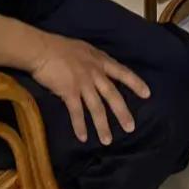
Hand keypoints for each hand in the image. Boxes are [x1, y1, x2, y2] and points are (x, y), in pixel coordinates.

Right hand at [28, 31, 150, 144]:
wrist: (41, 49)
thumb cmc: (60, 47)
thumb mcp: (84, 50)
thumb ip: (94, 61)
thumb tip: (99, 70)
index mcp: (100, 61)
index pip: (123, 72)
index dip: (136, 83)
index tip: (147, 94)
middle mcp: (95, 72)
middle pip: (113, 95)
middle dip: (122, 112)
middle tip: (131, 128)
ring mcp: (83, 82)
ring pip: (97, 108)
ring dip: (102, 126)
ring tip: (107, 141)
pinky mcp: (69, 91)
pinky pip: (77, 112)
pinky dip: (80, 126)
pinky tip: (83, 137)